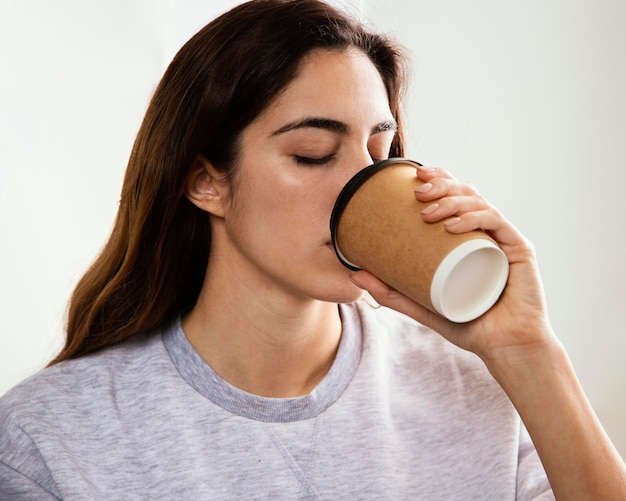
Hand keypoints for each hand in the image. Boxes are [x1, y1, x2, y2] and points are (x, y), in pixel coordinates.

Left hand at [350, 165, 556, 366]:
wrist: (503, 347)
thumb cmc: (467, 323)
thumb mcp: (421, 305)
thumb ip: (390, 292)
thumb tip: (354, 273)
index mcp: (468, 236)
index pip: (454, 196)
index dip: (437, 179)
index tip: (413, 176)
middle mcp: (486, 232)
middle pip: (466, 192)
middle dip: (441, 184)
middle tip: (417, 192)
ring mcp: (503, 239)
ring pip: (479, 203)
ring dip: (452, 200)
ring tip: (428, 212)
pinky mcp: (519, 250)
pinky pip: (496, 223)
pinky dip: (473, 218)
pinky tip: (453, 226)